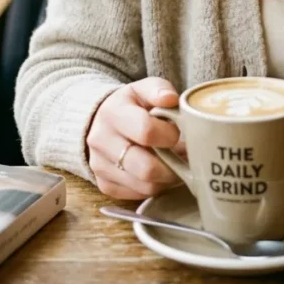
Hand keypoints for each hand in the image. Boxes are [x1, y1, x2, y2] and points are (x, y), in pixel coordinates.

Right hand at [86, 77, 183, 198]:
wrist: (100, 121)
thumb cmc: (131, 105)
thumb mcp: (143, 89)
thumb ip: (159, 89)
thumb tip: (171, 99)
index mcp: (113, 112)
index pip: (146, 131)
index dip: (169, 135)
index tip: (176, 133)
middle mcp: (101, 141)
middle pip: (145, 167)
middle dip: (173, 166)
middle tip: (183, 157)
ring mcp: (100, 166)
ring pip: (144, 185)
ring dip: (166, 178)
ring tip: (175, 164)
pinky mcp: (104, 185)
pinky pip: (137, 195)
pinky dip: (155, 186)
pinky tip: (160, 172)